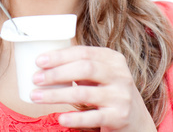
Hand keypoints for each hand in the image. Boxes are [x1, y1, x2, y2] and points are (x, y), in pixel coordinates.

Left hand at [31, 46, 156, 130]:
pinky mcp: (119, 117)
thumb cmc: (109, 90)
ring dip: (56, 95)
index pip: (83, 52)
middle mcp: (119, 75)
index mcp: (113, 58)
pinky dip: (75, 118)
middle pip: (84, 68)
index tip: (39, 61)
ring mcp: (120, 96)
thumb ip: (81, 65)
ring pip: (84, 93)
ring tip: (37, 97)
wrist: (137, 120)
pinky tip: (61, 117)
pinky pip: (93, 117)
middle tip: (36, 79)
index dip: (60, 55)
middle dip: (56, 73)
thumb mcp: (101, 73)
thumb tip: (44, 63)